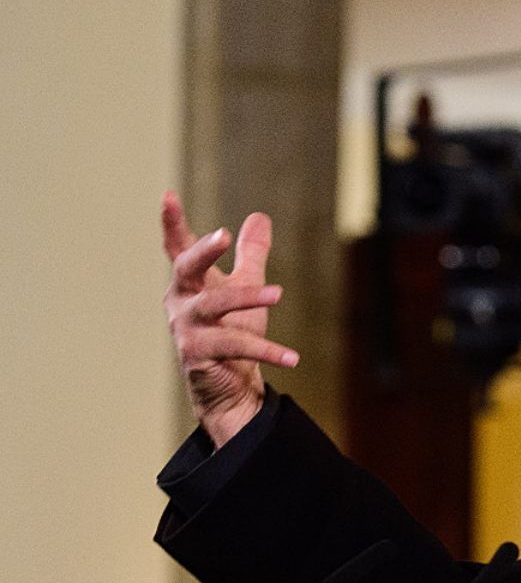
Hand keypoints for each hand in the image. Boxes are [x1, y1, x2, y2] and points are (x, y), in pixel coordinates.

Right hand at [161, 192, 297, 446]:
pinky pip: (235, 346)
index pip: (178, 247)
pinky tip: (292, 357)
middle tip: (223, 235)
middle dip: (203, 251)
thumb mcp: (244, 287)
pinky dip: (266, 350)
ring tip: (279, 294)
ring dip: (248, 298)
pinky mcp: (198, 354)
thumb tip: (259, 216)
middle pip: (186, 268)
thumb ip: (250, 254)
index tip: (167, 195)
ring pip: (216, 305)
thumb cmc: (232, 331)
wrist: (230, 386)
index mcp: (189, 282)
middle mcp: (180, 301)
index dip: (172, 222)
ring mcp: (186, 328)